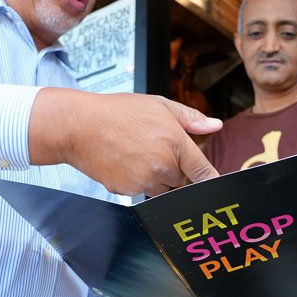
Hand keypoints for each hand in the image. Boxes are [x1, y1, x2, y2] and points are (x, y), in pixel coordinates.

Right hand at [29, 88, 221, 195]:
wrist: (79, 127)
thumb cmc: (118, 112)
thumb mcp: (159, 105)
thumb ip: (191, 118)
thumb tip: (215, 125)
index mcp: (175, 144)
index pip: (204, 171)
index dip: (211, 178)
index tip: (216, 184)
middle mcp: (162, 166)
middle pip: (181, 178)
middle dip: (174, 166)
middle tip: (155, 146)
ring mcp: (144, 181)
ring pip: (162, 187)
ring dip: (157, 176)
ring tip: (138, 152)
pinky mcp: (127, 191)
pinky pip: (141, 191)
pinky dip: (137, 180)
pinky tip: (125, 161)